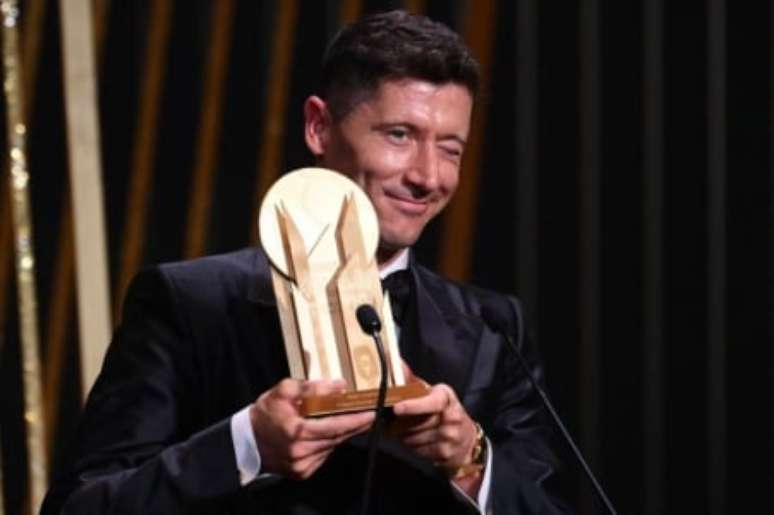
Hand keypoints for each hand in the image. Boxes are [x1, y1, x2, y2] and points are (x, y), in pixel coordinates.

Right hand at [250, 378, 374, 478]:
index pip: (334, 426)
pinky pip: (324, 455)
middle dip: (354, 426)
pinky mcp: (302, 472)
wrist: (246, 440)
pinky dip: (329, 443)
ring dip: (342, 434)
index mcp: (296, 432)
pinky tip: (330, 433)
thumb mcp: (284, 390)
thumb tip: (339, 385)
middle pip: (337, 438)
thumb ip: (311, 386)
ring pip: (332, 447)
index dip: (354, 421)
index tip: (371, 414)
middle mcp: (300, 452)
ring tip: (352, 420)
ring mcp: (301, 465)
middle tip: (369, 415)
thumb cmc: (266, 413)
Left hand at [391, 381, 477, 475]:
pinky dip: (413, 447)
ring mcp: (450, 436)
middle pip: (417, 423)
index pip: (432, 402)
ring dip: (404, 436)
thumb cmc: (445, 412)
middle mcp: (451, 417)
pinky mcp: (445, 453)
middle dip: (400, 424)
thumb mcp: (433, 393)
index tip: (397, 408)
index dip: (413, 406)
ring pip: (414, 438)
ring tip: (407, 430)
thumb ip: (413, 381)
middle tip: (394, 421)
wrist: (467, 439)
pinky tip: (417, 441)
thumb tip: (397, 363)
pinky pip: (418, 451)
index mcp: (447, 398)